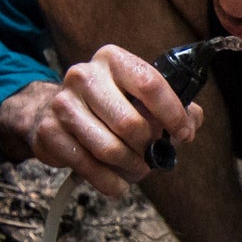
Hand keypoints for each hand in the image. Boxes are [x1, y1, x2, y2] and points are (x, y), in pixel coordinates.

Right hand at [26, 44, 201, 196]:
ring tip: (137, 168)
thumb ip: (175, 106)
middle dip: (149, 147)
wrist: (51, 112)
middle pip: (131, 123)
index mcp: (113, 60)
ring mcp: (63, 103)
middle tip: (152, 155)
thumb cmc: (107, 105)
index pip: (150, 84)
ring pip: (110, 149)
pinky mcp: (49, 132)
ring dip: (131, 167)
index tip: (183, 134)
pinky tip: (117, 181)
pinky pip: (88, 167)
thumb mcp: (140, 97)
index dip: (173, 114)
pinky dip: (110, 181)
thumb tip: (193, 121)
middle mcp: (85, 76)